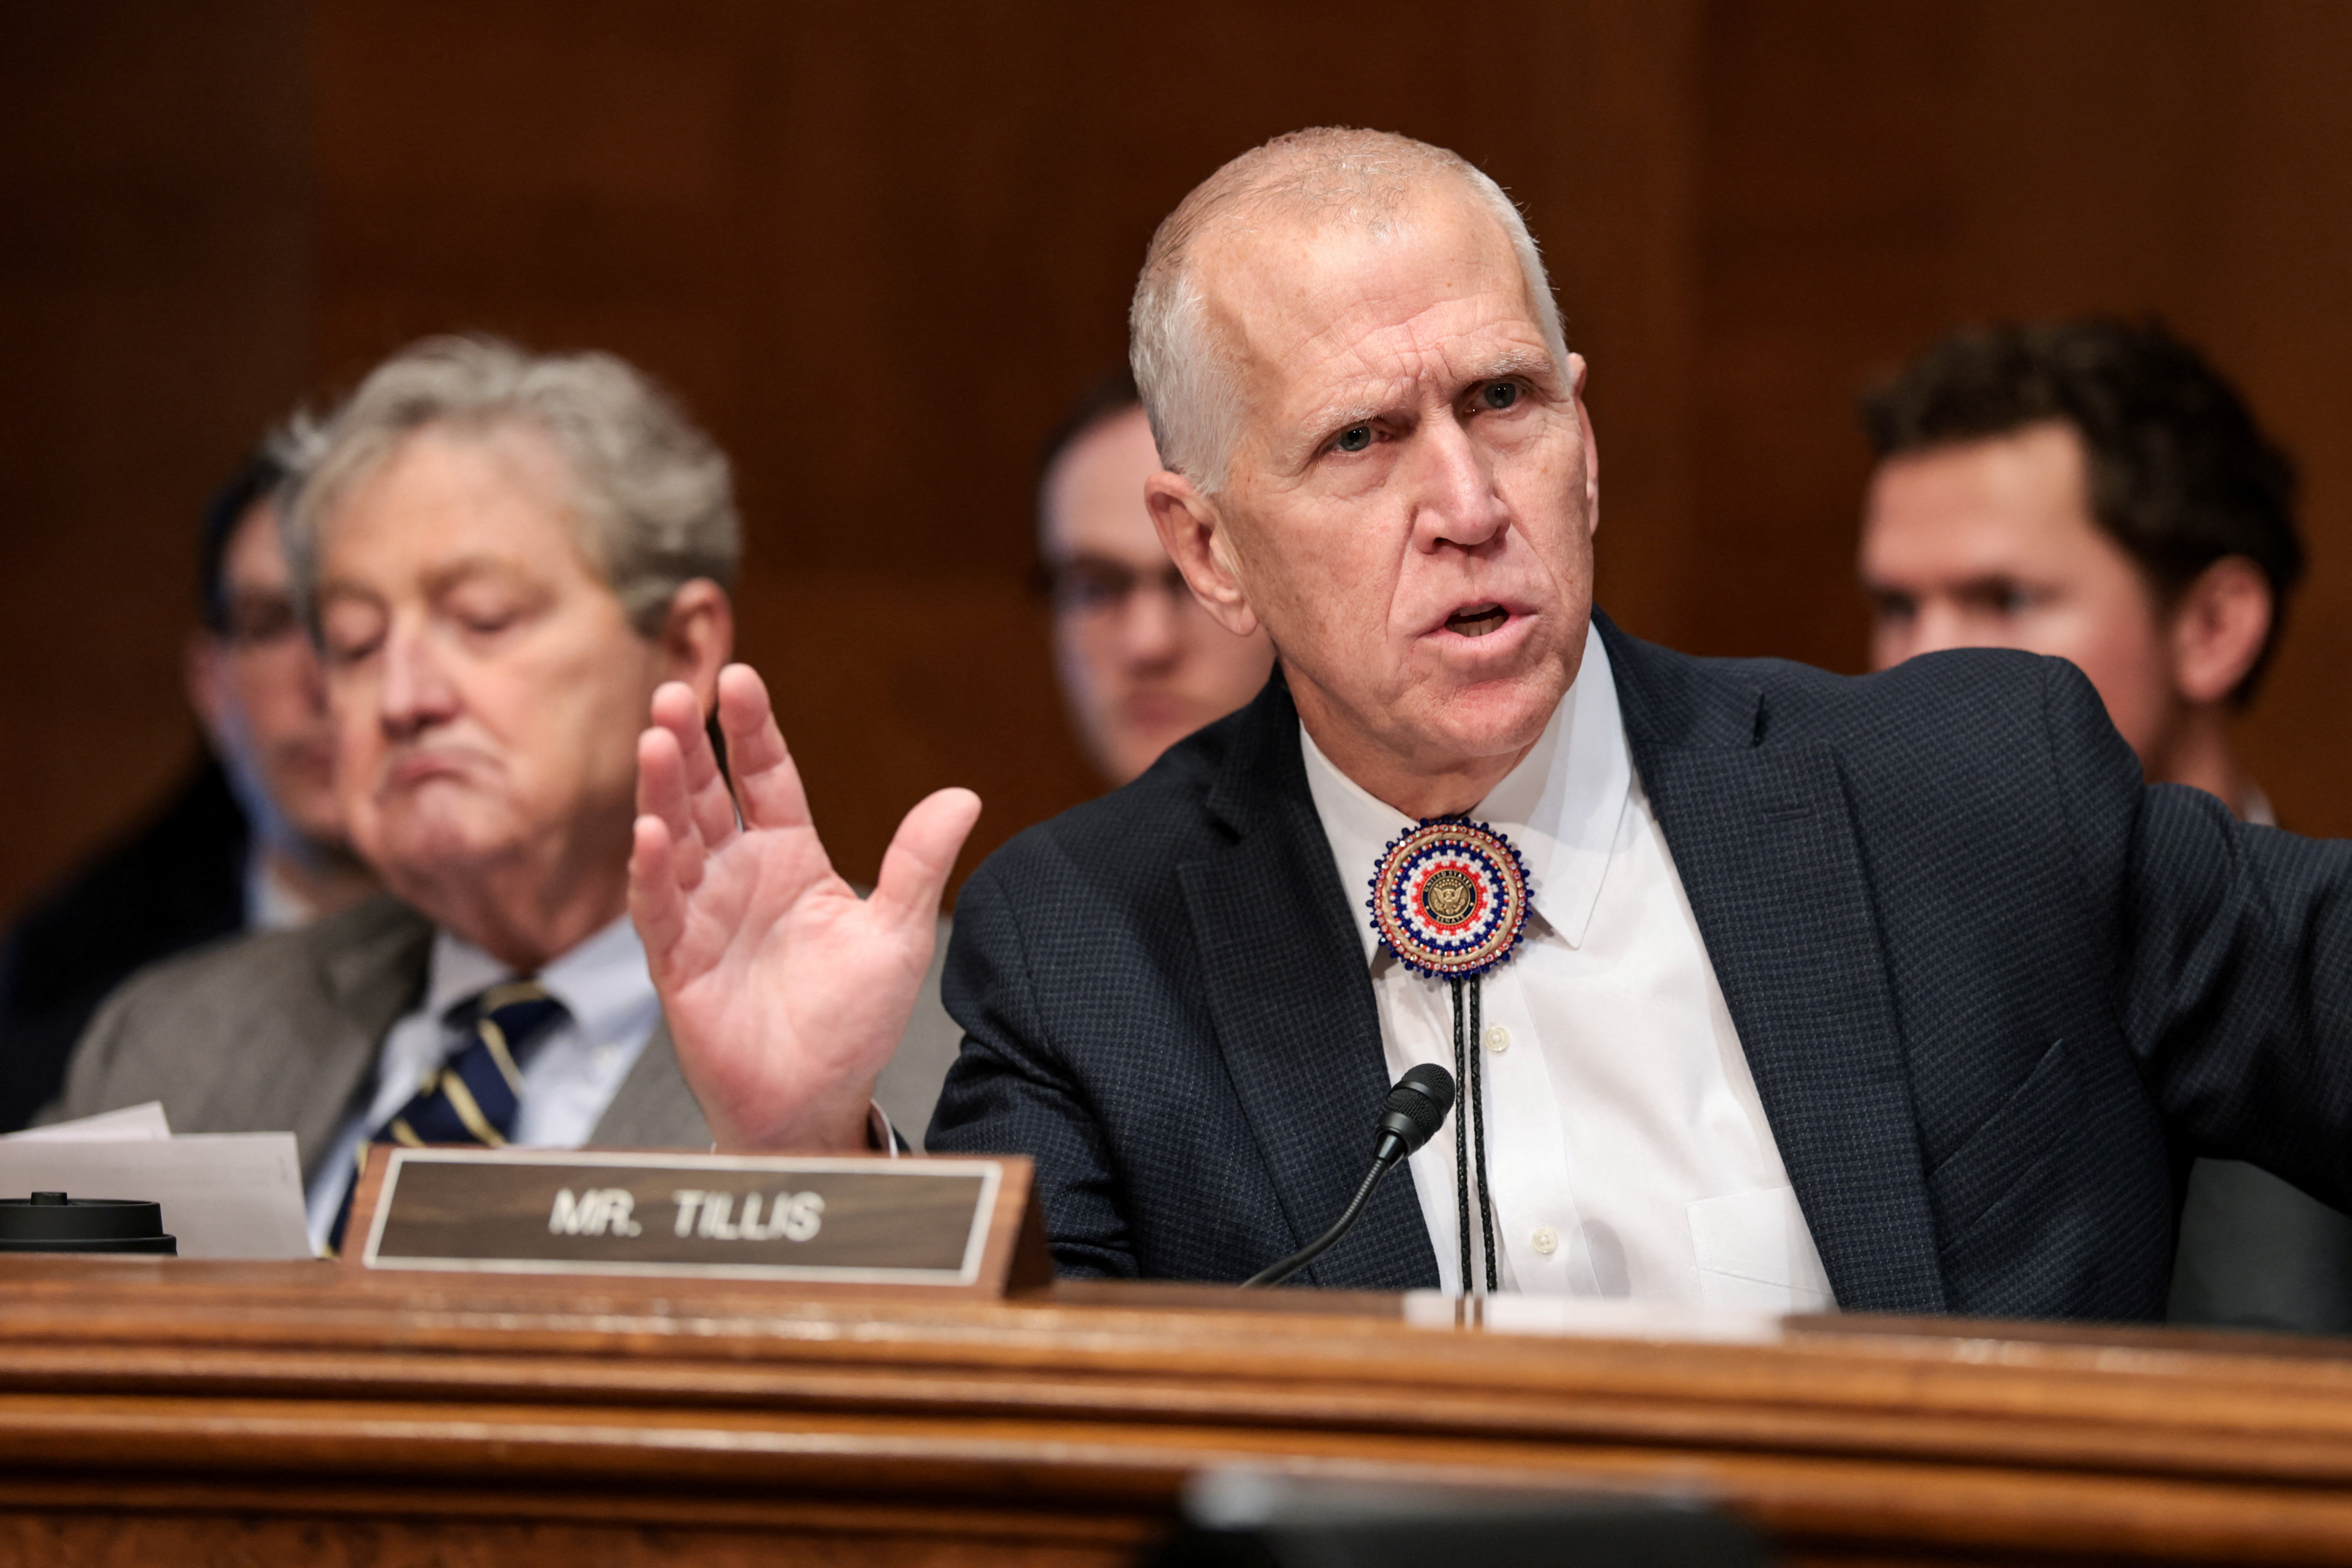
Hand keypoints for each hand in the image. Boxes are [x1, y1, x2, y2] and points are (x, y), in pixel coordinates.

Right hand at [630, 664, 980, 1151]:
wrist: (816, 1102)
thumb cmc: (851, 1023)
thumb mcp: (898, 935)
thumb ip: (918, 863)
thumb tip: (964, 795)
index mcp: (792, 858)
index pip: (767, 777)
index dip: (751, 731)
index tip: (740, 679)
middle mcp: (739, 876)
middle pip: (708, 796)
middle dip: (690, 745)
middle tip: (676, 692)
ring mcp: (703, 915)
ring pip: (673, 839)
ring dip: (662, 792)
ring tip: (655, 741)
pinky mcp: (678, 963)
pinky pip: (659, 908)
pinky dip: (651, 871)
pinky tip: (647, 833)